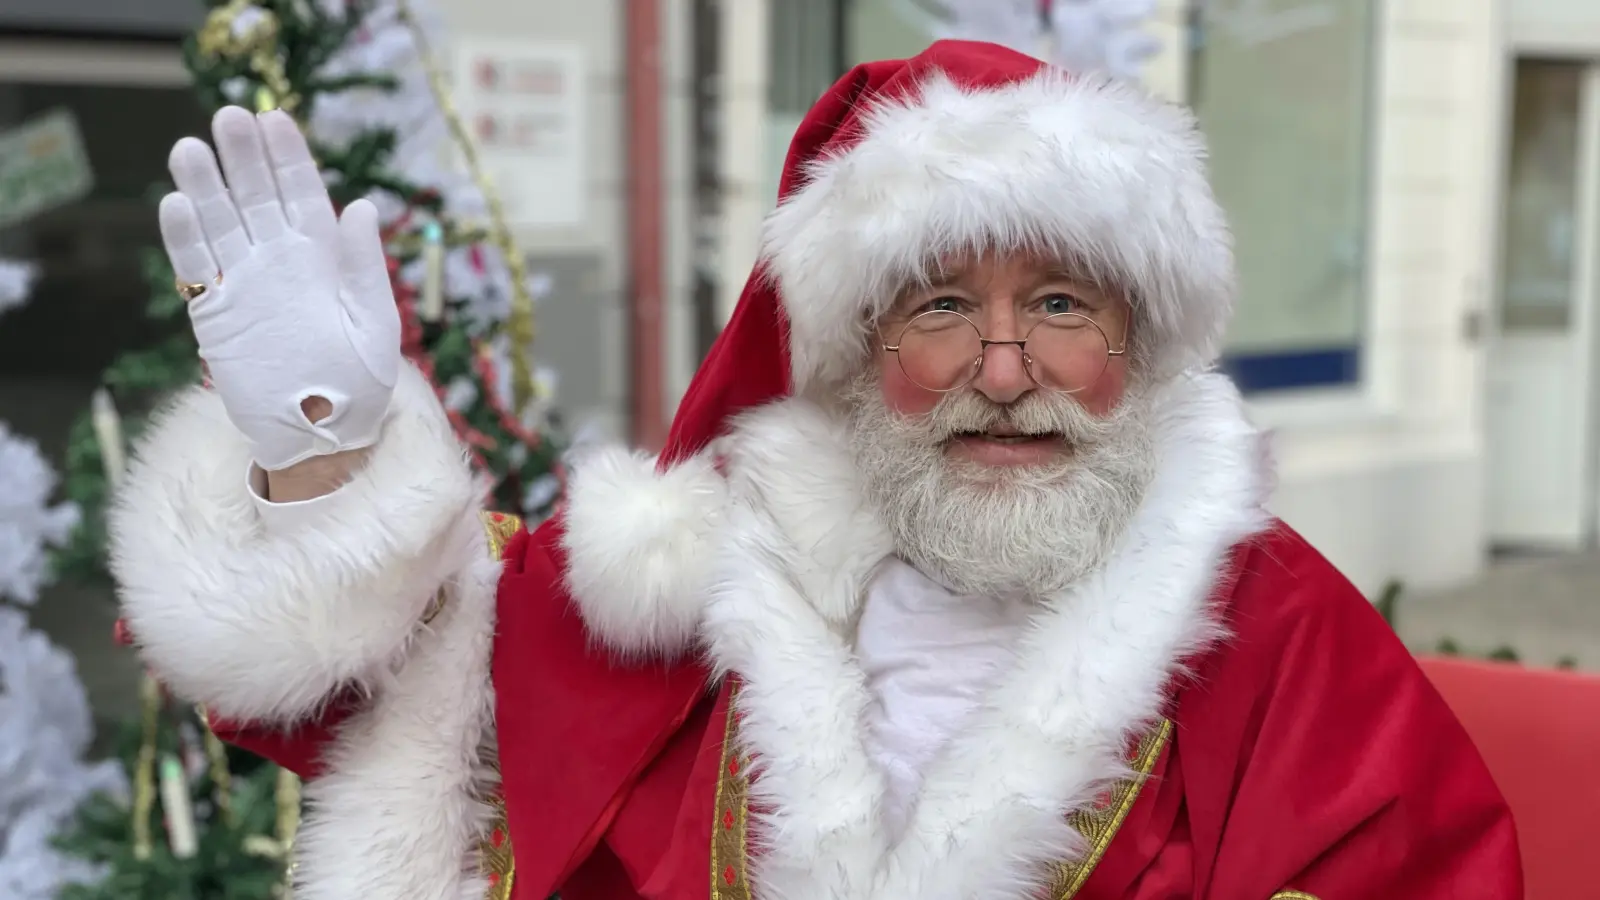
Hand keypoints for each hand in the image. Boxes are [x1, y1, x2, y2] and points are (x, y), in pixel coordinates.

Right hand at [160, 106, 399, 472]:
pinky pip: (196, 269)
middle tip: (229, 118)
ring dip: (205, 188)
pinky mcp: (216, 313)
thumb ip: (363, 267)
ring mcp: (246, 283)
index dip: (288, 156)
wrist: (324, 435)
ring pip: (220, 223)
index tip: (273, 119)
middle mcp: (281, 260)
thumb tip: (361, 206)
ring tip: (190, 149)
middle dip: (244, 158)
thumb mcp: (374, 324)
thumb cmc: (362, 382)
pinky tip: (175, 205)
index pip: (302, 193)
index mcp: (324, 256)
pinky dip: (184, 239)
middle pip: (257, 197)